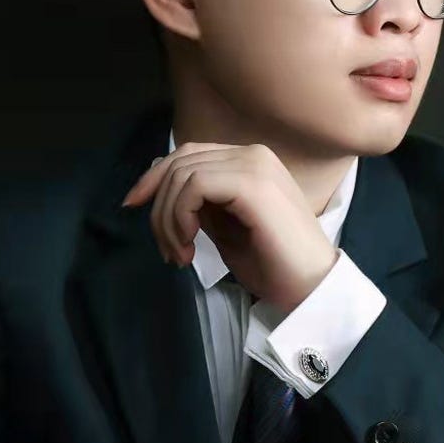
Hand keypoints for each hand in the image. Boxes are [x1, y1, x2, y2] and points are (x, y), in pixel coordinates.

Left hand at [121, 141, 339, 313]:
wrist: (311, 288)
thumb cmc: (273, 264)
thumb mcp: (225, 228)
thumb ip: (200, 204)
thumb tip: (160, 190)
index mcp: (250, 162)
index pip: (188, 154)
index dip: (153, 178)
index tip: (131, 206)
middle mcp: (253, 154)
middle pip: (179, 162)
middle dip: (158, 206)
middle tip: (167, 249)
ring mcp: (255, 165)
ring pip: (182, 174)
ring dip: (168, 218)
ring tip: (180, 253)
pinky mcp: (253, 183)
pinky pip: (195, 185)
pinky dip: (180, 215)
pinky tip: (190, 244)